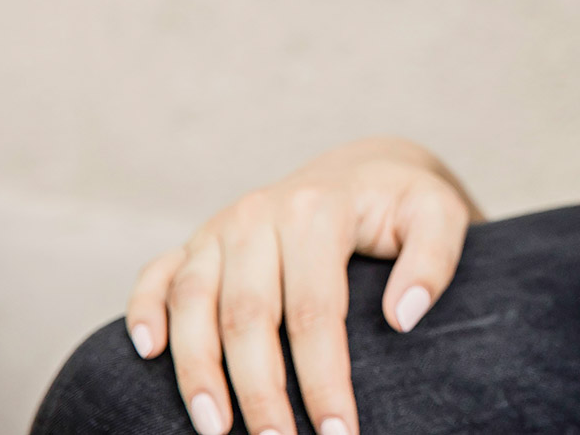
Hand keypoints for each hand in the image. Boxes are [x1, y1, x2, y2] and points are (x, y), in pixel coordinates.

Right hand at [125, 137, 480, 434]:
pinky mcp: (195, 242)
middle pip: (248, 316)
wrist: (363, 171)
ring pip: (192, 303)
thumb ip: (433, 259)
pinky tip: (147, 354)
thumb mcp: (438, 215)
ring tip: (214, 430)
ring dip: (196, 372)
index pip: (315, 311)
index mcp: (318, 211)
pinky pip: (156, 275)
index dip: (323, 378)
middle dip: (259, 392)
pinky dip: (142, 311)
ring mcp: (220, 228)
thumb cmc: (401, 205)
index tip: (339, 433)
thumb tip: (403, 317)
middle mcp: (259, 215)